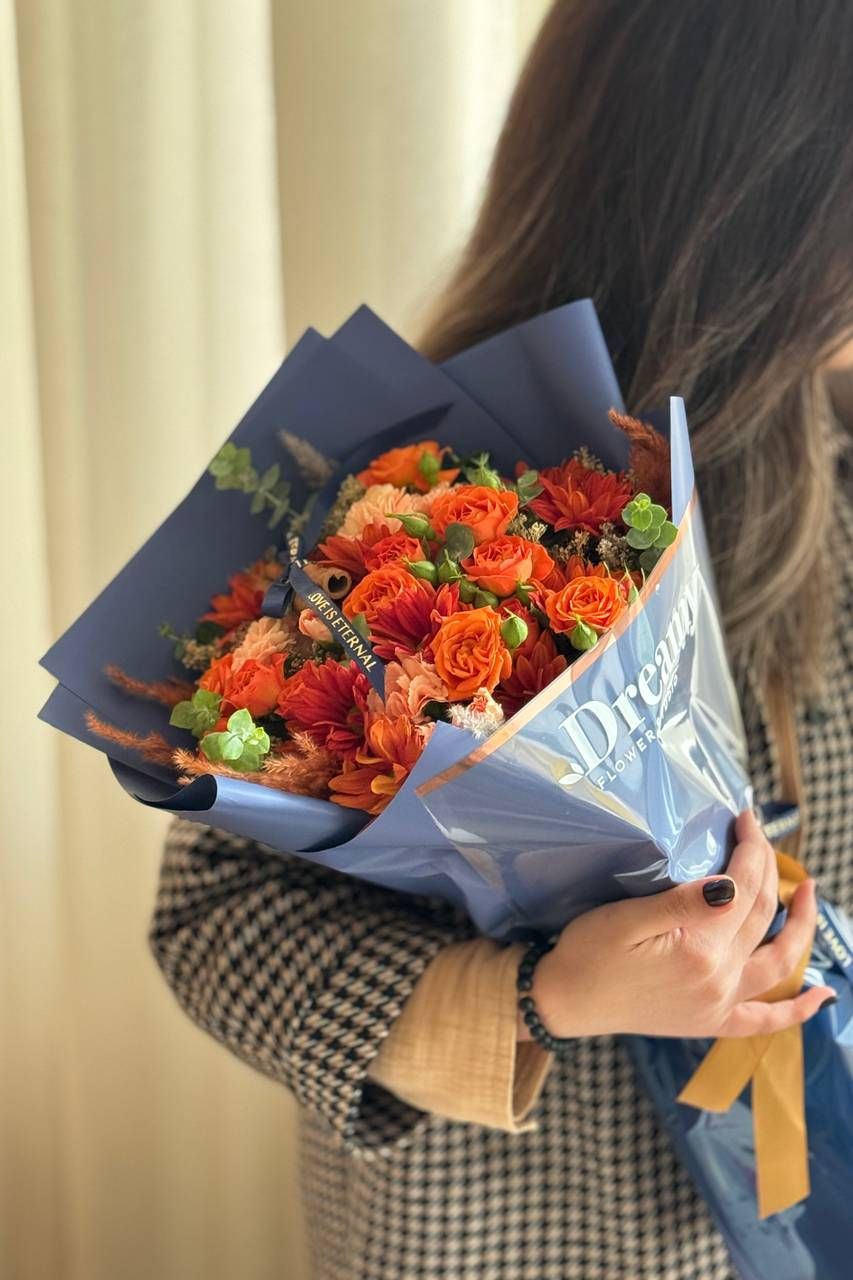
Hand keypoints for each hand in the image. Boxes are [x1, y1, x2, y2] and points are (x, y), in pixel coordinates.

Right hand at [523, 811, 832, 1040]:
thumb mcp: (625, 919)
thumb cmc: (587, 952)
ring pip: (778, 962)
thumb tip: (731, 885)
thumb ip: (681, 903)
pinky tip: (822, 996)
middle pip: (760, 914)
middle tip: (758, 833)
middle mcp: (719, 979)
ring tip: (809, 893)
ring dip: (801, 927)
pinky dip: (798, 1010)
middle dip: (766, 868)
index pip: (742, 888)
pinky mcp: (711, 1021)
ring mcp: (719, 1003)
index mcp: (699, 949)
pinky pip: (765, 1021)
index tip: (743, 816)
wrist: (564, 1002)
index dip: (749, 848)